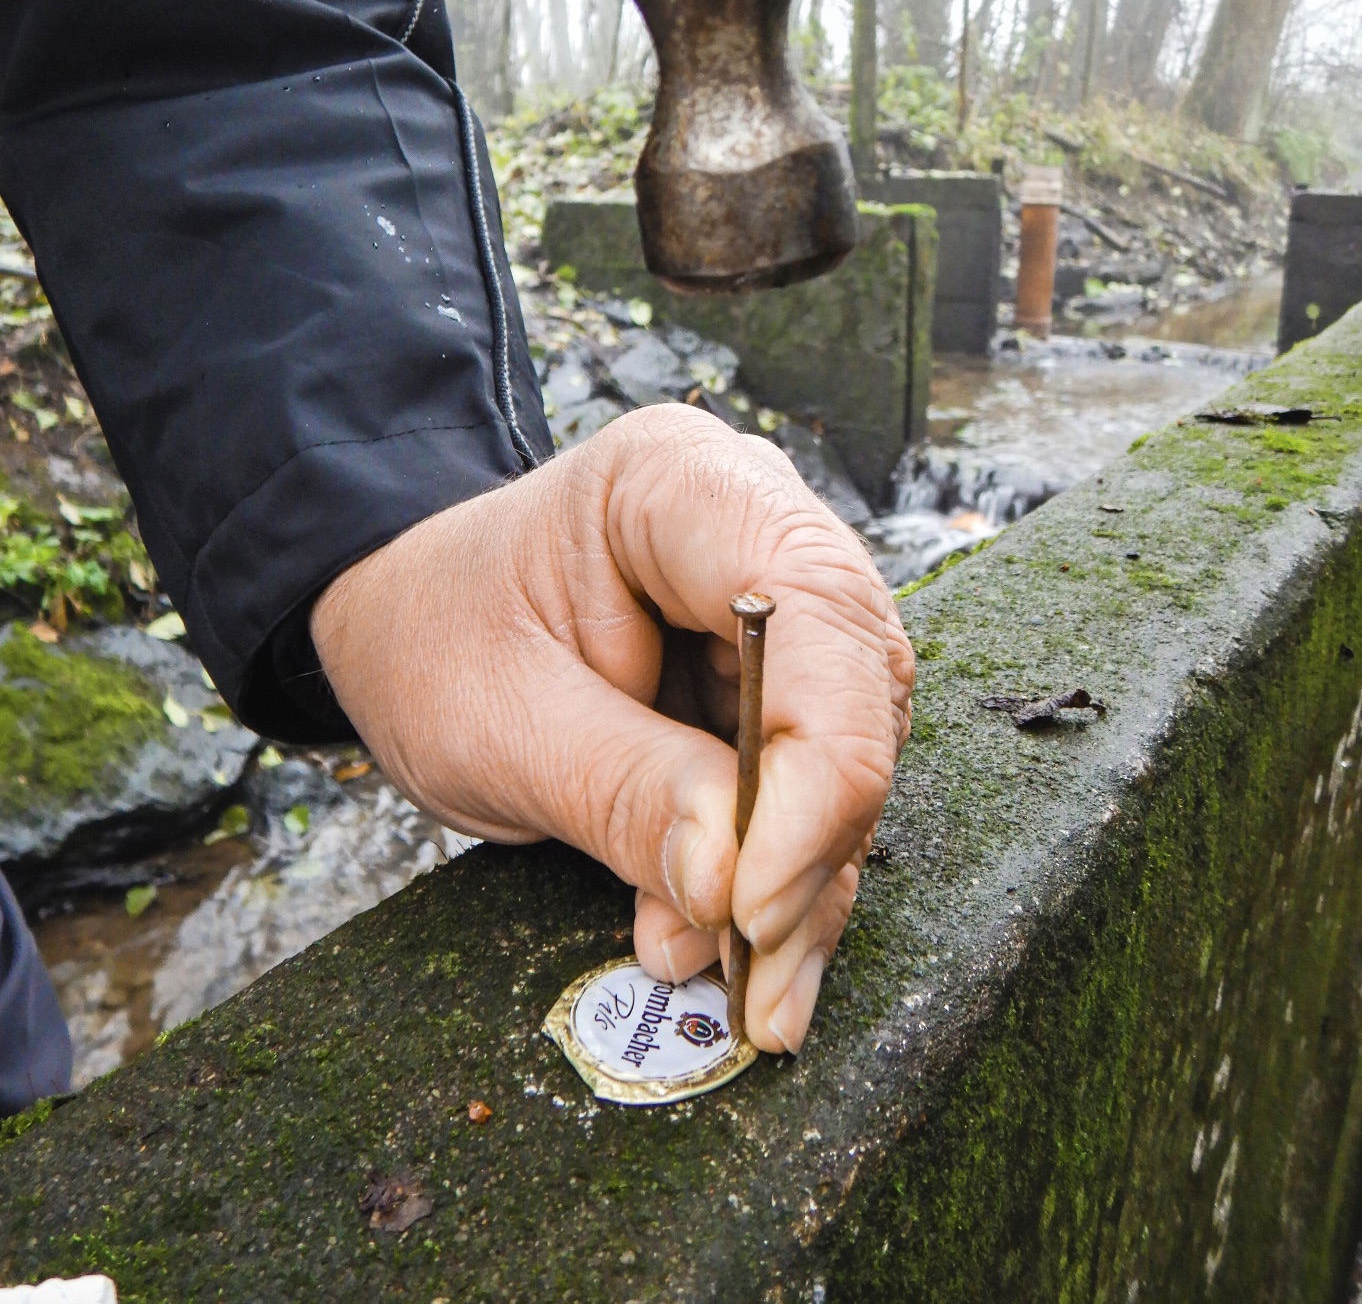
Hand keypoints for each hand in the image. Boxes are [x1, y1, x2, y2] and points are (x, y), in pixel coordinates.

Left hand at [310, 405, 913, 1053]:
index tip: (754, 902)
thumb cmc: (432, 636)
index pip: (813, 608)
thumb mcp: (496, 722)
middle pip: (852, 686)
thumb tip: (731, 888)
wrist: (406, 622)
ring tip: (755, 996)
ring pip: (850, 750)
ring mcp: (775, 606)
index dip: (816, 763)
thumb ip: (619, 791)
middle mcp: (757, 528)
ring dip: (809, 883)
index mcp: (683, 483)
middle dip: (814, 841)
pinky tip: (752, 965)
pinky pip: (811, 786)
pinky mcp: (775, 683)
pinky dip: (786, 881)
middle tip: (756, 968)